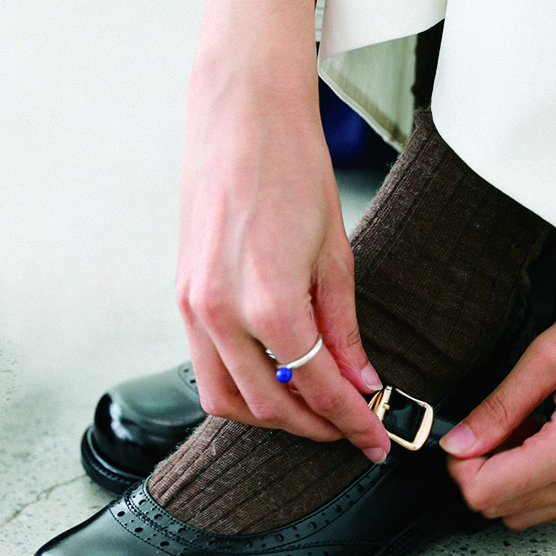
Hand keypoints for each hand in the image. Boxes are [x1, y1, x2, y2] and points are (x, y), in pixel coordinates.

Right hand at [176, 0, 389, 461]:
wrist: (241, 114)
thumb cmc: (292, 168)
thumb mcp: (335, 254)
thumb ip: (343, 329)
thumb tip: (361, 384)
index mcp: (269, 304)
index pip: (317, 390)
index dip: (351, 424)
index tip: (375, 442)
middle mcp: (221, 314)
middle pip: (267, 408)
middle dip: (312, 427)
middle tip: (348, 429)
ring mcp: (192, 307)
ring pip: (226, 399)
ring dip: (269, 415)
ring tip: (311, 408)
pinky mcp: (181, 295)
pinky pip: (207, 366)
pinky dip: (240, 384)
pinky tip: (273, 375)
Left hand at [441, 280, 555, 526]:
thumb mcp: (550, 352)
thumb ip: (500, 406)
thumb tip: (458, 444)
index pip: (489, 494)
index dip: (461, 468)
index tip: (462, 434)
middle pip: (504, 510)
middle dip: (482, 474)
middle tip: (490, 425)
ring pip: (529, 513)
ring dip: (509, 479)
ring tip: (521, 425)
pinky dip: (536, 478)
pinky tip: (543, 436)